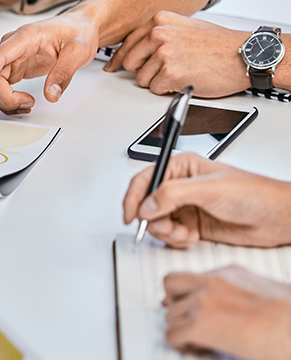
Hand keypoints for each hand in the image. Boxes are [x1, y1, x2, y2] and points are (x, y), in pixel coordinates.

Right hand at [0, 11, 98, 113]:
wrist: (80, 28)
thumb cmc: (77, 32)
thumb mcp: (78, 51)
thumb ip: (64, 73)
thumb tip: (51, 95)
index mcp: (25, 37)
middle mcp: (13, 46)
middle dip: (4, 97)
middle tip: (27, 104)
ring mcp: (11, 58)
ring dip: (5, 100)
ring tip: (28, 104)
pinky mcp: (14, 68)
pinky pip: (1, 87)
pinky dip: (8, 99)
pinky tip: (23, 102)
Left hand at [105, 11, 250, 96]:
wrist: (243, 55)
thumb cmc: (218, 44)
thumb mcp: (184, 27)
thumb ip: (159, 34)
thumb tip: (136, 48)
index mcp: (159, 21)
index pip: (127, 43)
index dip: (120, 58)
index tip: (113, 67)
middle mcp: (159, 34)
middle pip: (130, 63)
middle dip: (143, 71)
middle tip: (163, 71)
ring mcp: (164, 53)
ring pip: (141, 79)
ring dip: (158, 81)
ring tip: (180, 72)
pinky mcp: (170, 73)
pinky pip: (155, 89)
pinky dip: (168, 89)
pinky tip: (184, 79)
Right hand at [123, 153, 290, 247]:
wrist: (277, 218)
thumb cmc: (253, 194)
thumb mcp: (209, 189)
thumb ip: (173, 195)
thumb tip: (147, 206)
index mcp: (181, 167)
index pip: (145, 180)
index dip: (134, 198)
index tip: (131, 215)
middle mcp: (180, 187)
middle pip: (147, 204)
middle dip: (154, 219)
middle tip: (167, 226)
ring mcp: (186, 207)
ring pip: (157, 222)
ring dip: (167, 232)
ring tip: (184, 233)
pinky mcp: (192, 225)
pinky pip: (170, 235)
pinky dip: (177, 240)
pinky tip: (192, 237)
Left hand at [163, 266, 290, 358]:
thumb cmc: (289, 317)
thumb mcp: (265, 291)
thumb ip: (239, 291)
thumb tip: (226, 308)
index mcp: (229, 273)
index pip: (191, 276)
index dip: (184, 293)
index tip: (185, 304)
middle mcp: (211, 283)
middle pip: (171, 286)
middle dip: (176, 303)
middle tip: (186, 319)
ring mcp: (202, 302)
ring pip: (170, 314)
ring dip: (181, 327)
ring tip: (198, 338)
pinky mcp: (199, 325)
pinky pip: (172, 334)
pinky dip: (180, 343)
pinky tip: (197, 347)